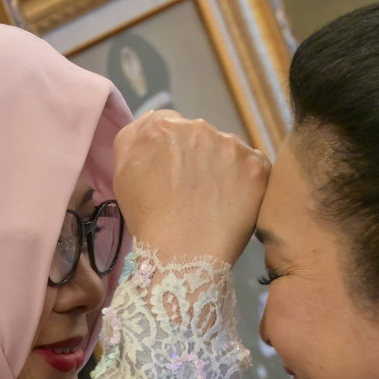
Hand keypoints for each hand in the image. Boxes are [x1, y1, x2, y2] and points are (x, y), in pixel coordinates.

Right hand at [112, 110, 269, 264]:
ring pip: (227, 149)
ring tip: (213, 200)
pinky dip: (245, 181)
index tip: (172, 174)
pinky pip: (253, 166)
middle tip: (191, 191)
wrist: (181, 253)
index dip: (170, 151)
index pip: (168, 125)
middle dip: (196, 156)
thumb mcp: (122, 173)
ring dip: (222, 167)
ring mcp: (231, 144)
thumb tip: (151, 125)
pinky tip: (233, 203)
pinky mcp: (256, 164)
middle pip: (199, 135)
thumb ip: (134, 138)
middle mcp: (197, 126)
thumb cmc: (147, 218)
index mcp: (161, 126)